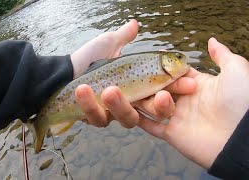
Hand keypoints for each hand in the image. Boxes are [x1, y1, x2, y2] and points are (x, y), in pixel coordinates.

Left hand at [73, 20, 195, 128]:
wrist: (64, 72)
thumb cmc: (88, 59)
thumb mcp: (108, 45)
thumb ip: (123, 38)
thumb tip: (135, 23)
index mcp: (139, 85)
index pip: (164, 90)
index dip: (177, 88)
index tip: (190, 83)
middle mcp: (131, 102)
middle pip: (153, 112)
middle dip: (161, 106)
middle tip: (162, 96)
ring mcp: (114, 113)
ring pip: (127, 118)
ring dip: (120, 104)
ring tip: (109, 89)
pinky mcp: (96, 118)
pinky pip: (98, 118)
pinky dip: (90, 106)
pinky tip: (83, 90)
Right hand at [138, 38, 248, 168]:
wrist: (241, 138)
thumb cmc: (242, 102)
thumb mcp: (236, 71)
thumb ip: (222, 55)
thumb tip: (211, 40)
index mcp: (197, 85)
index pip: (173, 74)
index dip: (163, 68)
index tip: (149, 63)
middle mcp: (186, 101)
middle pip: (160, 89)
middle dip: (152, 84)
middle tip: (146, 80)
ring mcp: (178, 118)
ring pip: (153, 106)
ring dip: (148, 100)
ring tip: (158, 98)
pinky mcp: (173, 134)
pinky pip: (151, 126)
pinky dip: (140, 119)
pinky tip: (130, 110)